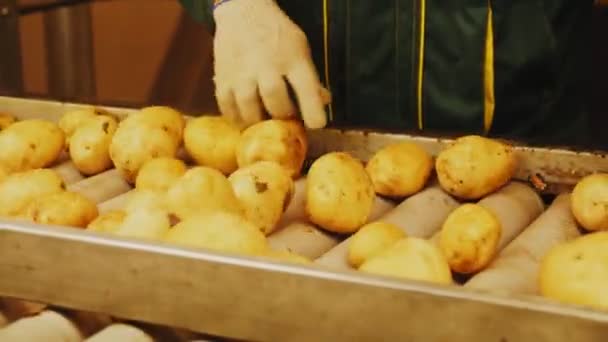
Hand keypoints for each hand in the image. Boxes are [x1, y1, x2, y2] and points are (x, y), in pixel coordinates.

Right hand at [213, 0, 329, 128]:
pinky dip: (235, 118)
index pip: (306, 88)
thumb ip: (310, 77)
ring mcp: (242, 72)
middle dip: (282, 117)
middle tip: (284, 120)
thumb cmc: (277, 35)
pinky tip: (243, 119)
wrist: (244, 12)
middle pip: (276, 102)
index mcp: (292, 58)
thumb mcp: (300, 49)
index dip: (313, 110)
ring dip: (258, 122)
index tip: (317, 125)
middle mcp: (267, 65)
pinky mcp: (222, 77)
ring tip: (262, 123)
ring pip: (249, 108)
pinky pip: (226, 106)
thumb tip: (324, 101)